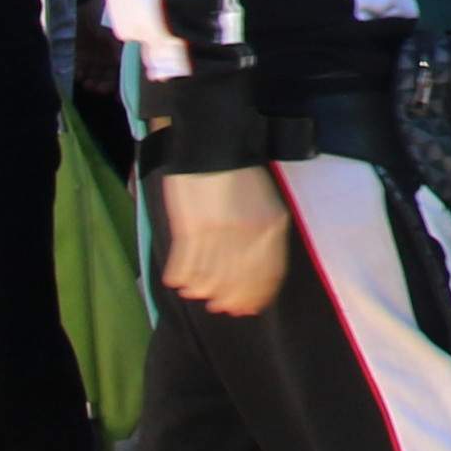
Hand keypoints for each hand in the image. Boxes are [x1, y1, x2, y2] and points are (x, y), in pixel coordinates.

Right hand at [158, 164, 291, 315]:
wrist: (212, 142)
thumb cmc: (240, 174)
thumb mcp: (267, 204)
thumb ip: (266, 238)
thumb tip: (258, 278)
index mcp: (270, 227)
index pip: (268, 275)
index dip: (257, 296)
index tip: (249, 308)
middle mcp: (246, 235)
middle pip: (238, 282)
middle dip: (230, 299)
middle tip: (221, 306)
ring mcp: (216, 234)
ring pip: (209, 278)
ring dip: (203, 290)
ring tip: (199, 293)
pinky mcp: (189, 229)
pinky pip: (184, 265)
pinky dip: (181, 278)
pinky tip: (180, 281)